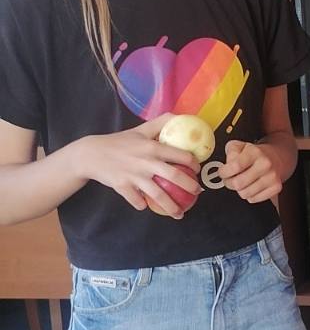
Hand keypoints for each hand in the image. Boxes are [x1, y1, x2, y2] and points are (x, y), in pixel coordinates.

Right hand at [76, 116, 200, 216]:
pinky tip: (148, 206)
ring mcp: (134, 176)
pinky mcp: (123, 187)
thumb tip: (180, 116)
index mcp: (153, 147)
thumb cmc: (119, 142)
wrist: (91, 154)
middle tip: (197, 192)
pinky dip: (143, 205)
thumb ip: (161, 123)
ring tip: (180, 214)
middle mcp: (146, 162)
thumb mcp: (140, 129)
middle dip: (190, 186)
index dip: (193, 164)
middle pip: (174, 176)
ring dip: (171, 207)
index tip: (197, 170)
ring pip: (158, 195)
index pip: (181, 155)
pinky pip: (138, 201)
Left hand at [218, 139, 284, 203]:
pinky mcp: (276, 188)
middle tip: (230, 179)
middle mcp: (265, 164)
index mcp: (254, 152)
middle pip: (238, 183)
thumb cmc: (255, 154)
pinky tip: (252, 186)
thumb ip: (230, 153)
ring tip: (242, 182)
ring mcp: (272, 177)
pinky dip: (250, 195)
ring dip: (240, 190)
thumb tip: (226, 166)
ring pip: (245, 194)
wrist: (276, 158)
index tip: (222, 172)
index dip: (224, 172)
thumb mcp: (239, 146)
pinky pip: (254, 199)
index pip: (235, 166)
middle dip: (229, 183)